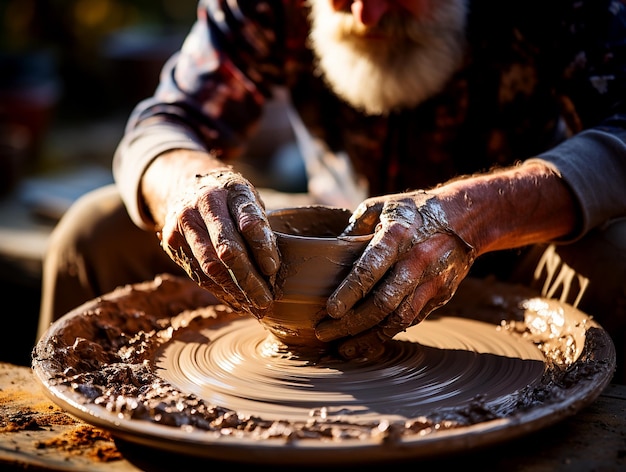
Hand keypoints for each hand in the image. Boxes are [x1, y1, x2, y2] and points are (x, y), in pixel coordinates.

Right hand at [158, 168, 279, 318]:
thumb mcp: (250, 202)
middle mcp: (206, 203)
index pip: (249, 219)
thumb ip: (260, 229)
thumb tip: (273, 272)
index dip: (262, 246)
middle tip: (265, 300)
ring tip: (254, 307)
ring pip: (210, 266)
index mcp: (233, 190)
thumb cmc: (231, 200)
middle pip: (227, 248)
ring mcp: (185, 221)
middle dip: (248, 278)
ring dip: (235, 291)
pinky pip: (198, 273)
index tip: (273, 268)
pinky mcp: (171, 240)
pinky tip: (236, 302)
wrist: (187, 186)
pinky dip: (220, 291)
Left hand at [315, 190, 474, 358]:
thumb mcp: (382, 206)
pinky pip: (411, 320)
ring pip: (398, 319)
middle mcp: (416, 261)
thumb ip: (354, 228)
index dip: (349, 292)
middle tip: (324, 333)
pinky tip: (367, 340)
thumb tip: (329, 252)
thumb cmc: (414, 211)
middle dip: (351, 323)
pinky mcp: (440, 296)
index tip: (330, 310)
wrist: (467, 217)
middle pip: (382, 303)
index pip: (370, 268)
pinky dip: (388, 333)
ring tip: (343, 348)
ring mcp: (431, 281)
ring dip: (369, 338)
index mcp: (397, 235)